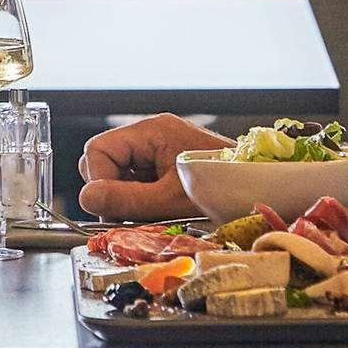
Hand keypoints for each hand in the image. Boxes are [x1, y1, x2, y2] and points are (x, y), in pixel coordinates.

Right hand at [76, 113, 228, 219]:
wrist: (261, 190)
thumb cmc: (225, 190)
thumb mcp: (172, 200)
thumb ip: (127, 199)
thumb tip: (85, 198)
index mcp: (153, 131)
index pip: (98, 150)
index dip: (98, 181)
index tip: (110, 210)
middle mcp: (153, 134)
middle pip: (104, 160)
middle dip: (110, 190)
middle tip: (129, 215)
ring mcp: (159, 149)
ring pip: (118, 173)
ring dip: (126, 198)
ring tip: (150, 214)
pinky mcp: (166, 164)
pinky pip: (136, 180)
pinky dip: (140, 199)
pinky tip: (158, 210)